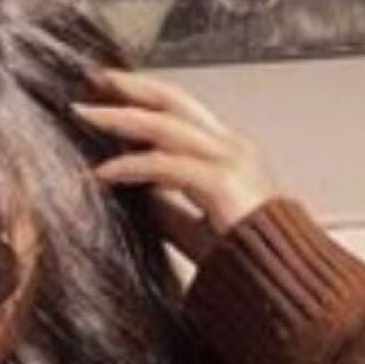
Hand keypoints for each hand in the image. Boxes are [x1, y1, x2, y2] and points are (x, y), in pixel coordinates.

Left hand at [71, 67, 282, 263]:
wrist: (281, 284)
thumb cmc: (242, 261)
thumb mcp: (190, 222)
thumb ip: (163, 200)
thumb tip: (128, 183)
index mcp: (229, 151)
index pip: (181, 110)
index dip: (144, 96)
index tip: (108, 91)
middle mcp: (232, 147)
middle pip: (174, 101)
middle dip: (131, 87)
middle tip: (94, 79)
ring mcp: (231, 162)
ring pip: (165, 126)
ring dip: (119, 118)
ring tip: (83, 116)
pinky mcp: (222, 184)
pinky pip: (164, 166)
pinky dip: (128, 166)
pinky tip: (101, 173)